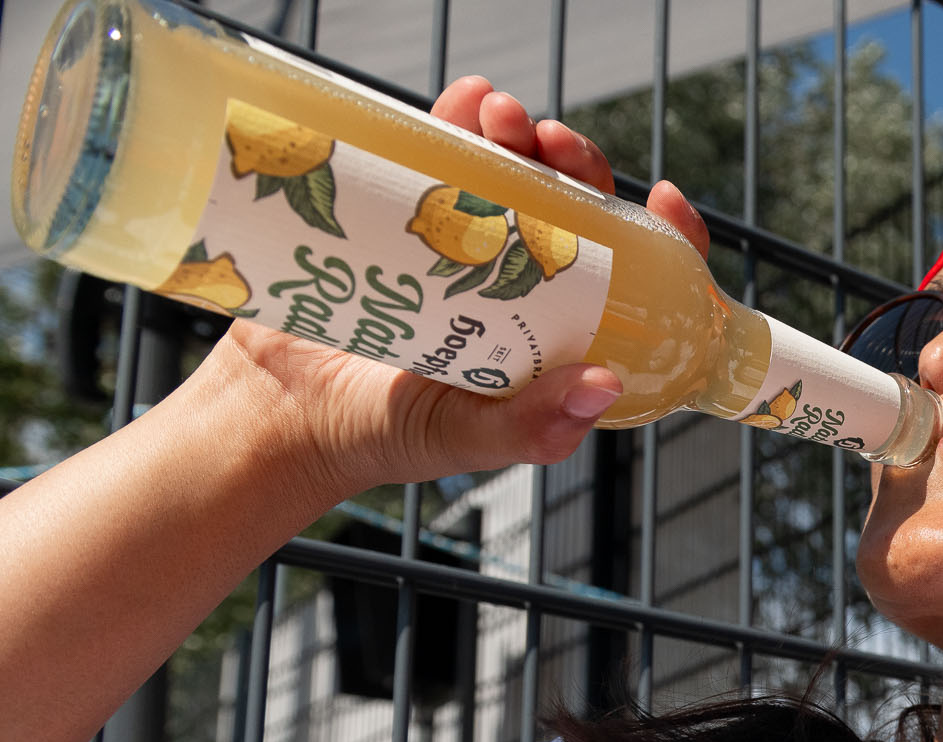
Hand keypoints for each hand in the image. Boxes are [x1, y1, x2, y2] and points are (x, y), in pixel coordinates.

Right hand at [199, 76, 712, 500]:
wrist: (275, 407)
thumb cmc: (379, 436)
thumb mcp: (464, 438)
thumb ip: (530, 427)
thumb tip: (601, 384)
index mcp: (561, 341)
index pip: (640, 283)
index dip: (666, 240)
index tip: (662, 196)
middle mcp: (526, 290)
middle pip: (579, 212)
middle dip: (577, 165)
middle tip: (550, 144)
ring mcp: (469, 248)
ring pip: (517, 173)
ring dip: (520, 133)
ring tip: (500, 116)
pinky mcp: (409, 215)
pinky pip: (446, 154)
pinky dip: (460, 119)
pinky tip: (465, 101)